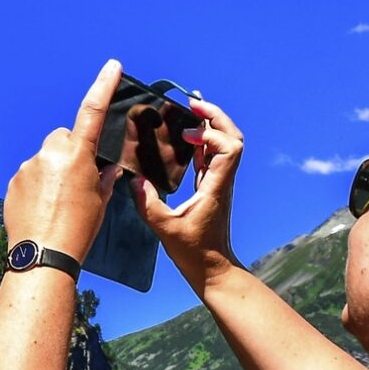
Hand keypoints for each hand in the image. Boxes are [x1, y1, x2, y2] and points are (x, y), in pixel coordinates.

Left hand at [3, 60, 125, 262]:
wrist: (42, 255)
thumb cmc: (77, 230)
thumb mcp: (99, 202)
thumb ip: (104, 178)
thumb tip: (107, 167)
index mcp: (77, 155)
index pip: (92, 111)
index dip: (103, 86)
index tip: (112, 66)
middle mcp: (50, 153)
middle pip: (63, 139)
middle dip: (71, 152)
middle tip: (78, 181)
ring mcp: (28, 166)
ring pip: (45, 158)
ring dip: (52, 171)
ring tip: (58, 203)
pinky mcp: (13, 180)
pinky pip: (30, 175)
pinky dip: (37, 186)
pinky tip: (43, 209)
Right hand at [130, 94, 241, 291]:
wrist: (212, 267)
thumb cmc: (193, 251)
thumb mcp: (165, 228)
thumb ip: (148, 203)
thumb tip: (134, 179)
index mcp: (217, 187)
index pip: (229, 148)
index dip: (210, 134)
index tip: (186, 135)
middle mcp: (222, 180)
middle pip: (233, 137)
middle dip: (216, 116)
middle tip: (193, 102)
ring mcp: (219, 182)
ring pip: (225, 143)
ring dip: (211, 124)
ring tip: (190, 108)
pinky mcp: (211, 186)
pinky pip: (211, 155)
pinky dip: (202, 140)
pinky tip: (186, 132)